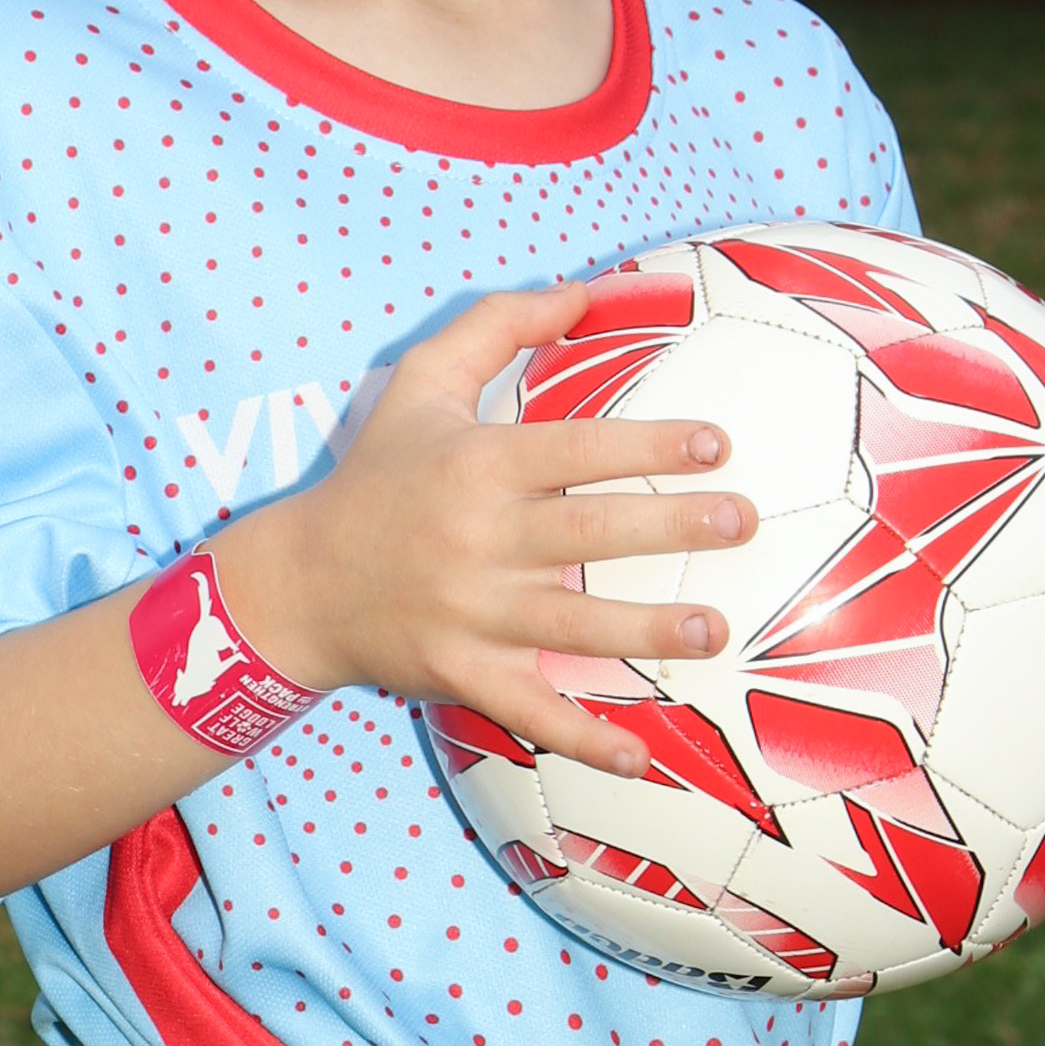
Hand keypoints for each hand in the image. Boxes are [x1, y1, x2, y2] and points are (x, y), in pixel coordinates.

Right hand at [224, 281, 756, 778]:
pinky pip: (531, 712)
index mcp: (476, 465)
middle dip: (671, 528)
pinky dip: (584, 738)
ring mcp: (470, 615)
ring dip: (648, 632)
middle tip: (743, 520)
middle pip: (588, 535)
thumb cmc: (378, 475)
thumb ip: (497, 326)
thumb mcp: (422, 382)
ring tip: (716, 627)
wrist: (302, 581)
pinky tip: (643, 754)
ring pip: (573, 628)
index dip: (648, 447)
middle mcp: (477, 540)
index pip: (575, 450)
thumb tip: (582, 291)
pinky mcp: (462, 675)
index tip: (717, 444)